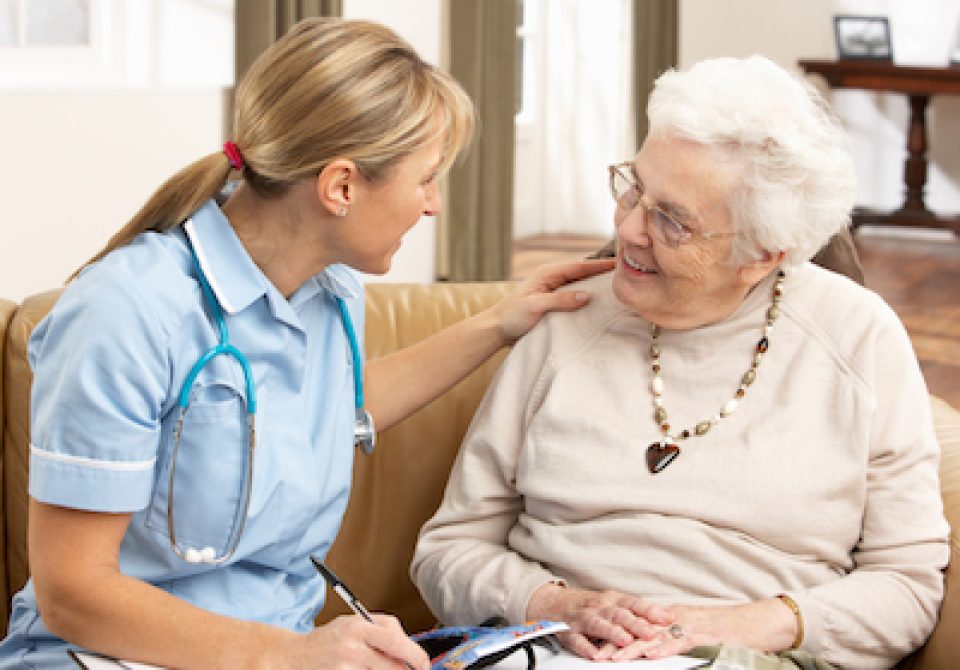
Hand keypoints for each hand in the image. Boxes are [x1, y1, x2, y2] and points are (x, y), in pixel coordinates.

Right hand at [278, 614, 430, 669]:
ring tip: (373, 666)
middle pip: (394, 666)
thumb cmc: (326, 640)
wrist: (292, 657)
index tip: (424, 664)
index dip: (416, 655)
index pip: (396, 642)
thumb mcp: (352, 622)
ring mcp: (345, 668)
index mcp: (357, 628)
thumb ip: (381, 628)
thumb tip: (409, 644)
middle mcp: (352, 648)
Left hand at [492, 259, 614, 341]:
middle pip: (583, 273)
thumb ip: (560, 300)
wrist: (495, 330)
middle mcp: (552, 279)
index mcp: (548, 274)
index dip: (600, 265)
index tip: (621, 264)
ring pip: (580, 285)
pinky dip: (587, 299)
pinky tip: (599, 305)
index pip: (580, 266)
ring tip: (618, 289)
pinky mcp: (553, 304)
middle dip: (603, 273)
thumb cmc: (511, 316)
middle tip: (627, 274)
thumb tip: (587, 295)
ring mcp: (553, 291)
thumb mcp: (535, 307)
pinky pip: (575, 298)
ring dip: (596, 286)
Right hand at [526, 584, 672, 660]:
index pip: (634, 603)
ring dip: (613, 633)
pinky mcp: (569, 632)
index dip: (651, 610)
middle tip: (651, 633)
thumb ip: (636, 611)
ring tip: (626, 641)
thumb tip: (667, 617)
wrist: (554, 603)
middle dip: (636, 624)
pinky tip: (594, 655)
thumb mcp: (613, 603)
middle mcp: (599, 607)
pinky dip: (585, 648)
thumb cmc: (590, 605)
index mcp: (612, 600)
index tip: (668, 617)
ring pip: (599, 625)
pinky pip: (577, 640)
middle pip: (619, 614)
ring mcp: (583, 619)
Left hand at [609, 599, 795, 660]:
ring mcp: (690, 625)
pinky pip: (680, 642)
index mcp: (672, 617)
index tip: (595, 644)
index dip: (615, 635)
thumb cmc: (729, 630)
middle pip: (640, 630)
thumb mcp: (695, 633)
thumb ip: (673, 638)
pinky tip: (649, 655)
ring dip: (632, 648)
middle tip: (594, 653)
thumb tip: (652, 648)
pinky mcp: (705, 635)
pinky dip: (664, 649)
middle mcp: (676, 618)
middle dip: (616, 643)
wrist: (759, 622)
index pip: (638, 626)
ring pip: (655, 636)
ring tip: (612, 657)